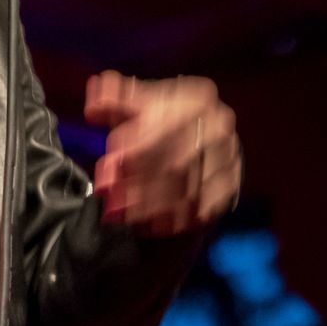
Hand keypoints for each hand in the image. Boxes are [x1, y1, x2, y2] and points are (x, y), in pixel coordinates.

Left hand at [85, 70, 240, 236]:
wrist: (197, 144)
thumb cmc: (159, 122)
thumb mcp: (135, 106)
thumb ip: (114, 99)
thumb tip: (96, 99)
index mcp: (198, 99)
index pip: (170, 122)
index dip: (140, 141)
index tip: (112, 155)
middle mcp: (219, 127)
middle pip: (178, 159)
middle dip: (138, 179)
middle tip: (106, 191)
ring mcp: (228, 159)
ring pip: (188, 188)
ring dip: (149, 204)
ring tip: (117, 212)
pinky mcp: (230, 188)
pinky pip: (202, 209)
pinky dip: (172, 220)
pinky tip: (145, 226)